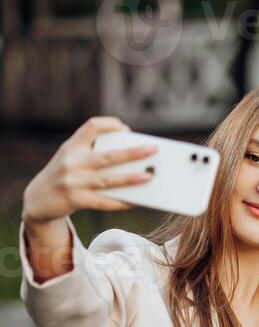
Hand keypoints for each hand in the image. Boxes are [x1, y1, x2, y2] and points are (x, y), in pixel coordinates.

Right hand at [22, 116, 157, 223]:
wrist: (37, 199)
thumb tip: (131, 160)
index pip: (92, 126)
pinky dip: (121, 202)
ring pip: (108, 180)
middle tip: (153, 150)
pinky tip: (136, 201)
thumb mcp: (71, 158)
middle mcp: (72, 162)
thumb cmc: (63, 175)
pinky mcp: (75, 200)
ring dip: (131, 179)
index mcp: (72, 146)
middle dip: (133, 153)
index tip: (126, 129)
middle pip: (108, 156)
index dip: (111, 125)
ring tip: (149, 177)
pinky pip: (104, 201)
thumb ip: (93, 153)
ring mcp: (73, 182)